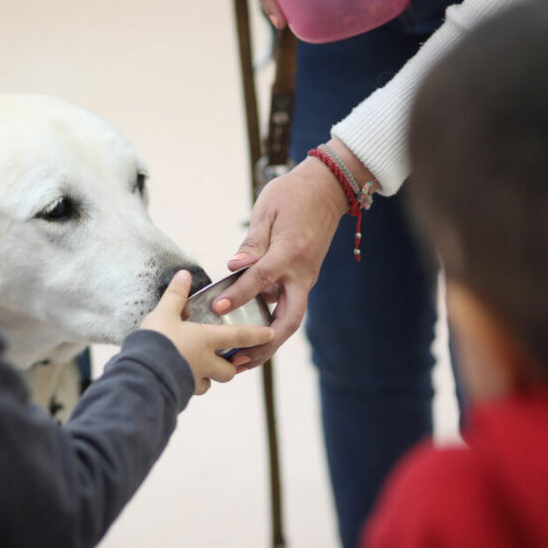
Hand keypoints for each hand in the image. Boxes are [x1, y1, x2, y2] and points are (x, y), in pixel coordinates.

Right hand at [141, 270, 273, 394]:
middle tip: (227, 359)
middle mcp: (205, 363)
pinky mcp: (179, 394)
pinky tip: (177, 379)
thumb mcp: (164, 312)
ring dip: (207, 378)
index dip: (256, 335)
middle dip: (231, 366)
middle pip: (229, 371)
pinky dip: (187, 386)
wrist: (142, 372)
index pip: (239, 337)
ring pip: (208, 383)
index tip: (271, 335)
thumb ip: (175, 295)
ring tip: (197, 370)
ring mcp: (193, 381)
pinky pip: (188, 391)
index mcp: (206, 340)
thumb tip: (184, 274)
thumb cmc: (158, 340)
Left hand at [211, 153, 353, 368]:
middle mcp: (302, 272)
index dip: (240, 295)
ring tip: (240, 359)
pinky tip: (248, 336)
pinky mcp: (303, 280)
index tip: (218, 308)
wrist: (328, 188)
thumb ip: (252, 242)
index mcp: (290, 251)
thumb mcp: (267, 210)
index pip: (262, 278)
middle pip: (288, 319)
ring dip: (267, 343)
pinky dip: (270, 326)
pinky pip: (288, 309)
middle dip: (264, 343)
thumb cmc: (293, 193)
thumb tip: (234, 266)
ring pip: (289, 320)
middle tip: (238, 359)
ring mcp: (305, 279)